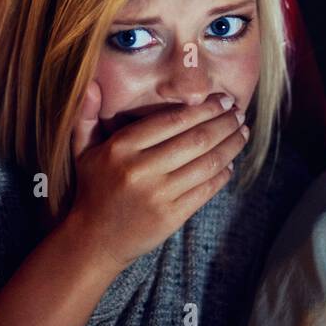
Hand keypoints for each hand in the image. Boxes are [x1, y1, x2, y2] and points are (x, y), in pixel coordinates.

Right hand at [68, 81, 249, 274]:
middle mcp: (140, 170)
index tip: (223, 99)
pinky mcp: (171, 217)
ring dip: (231, 146)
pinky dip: (223, 174)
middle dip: (224, 123)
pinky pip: (206, 190)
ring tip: (243, 133)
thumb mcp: (83, 151)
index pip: (173, 120)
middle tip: (239, 113)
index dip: (204, 108)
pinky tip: (230, 163)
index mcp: (121, 148)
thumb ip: (86, 116)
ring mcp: (157, 195)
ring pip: (206, 163)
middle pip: (196, 139)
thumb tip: (93, 85)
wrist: (94, 241)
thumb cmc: (93, 189)